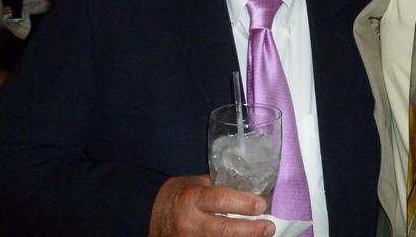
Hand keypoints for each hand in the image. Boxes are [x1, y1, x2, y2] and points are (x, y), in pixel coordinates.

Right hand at [149, 175, 274, 235]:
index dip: (244, 204)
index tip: (261, 205)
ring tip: (262, 235)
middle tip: (269, 226)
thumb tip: (250, 188)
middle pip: (225, 230)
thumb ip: (219, 186)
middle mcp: (189, 222)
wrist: (146, 214)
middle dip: (251, 230)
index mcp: (191, 199)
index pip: (221, 201)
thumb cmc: (177, 194)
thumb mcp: (195, 183)